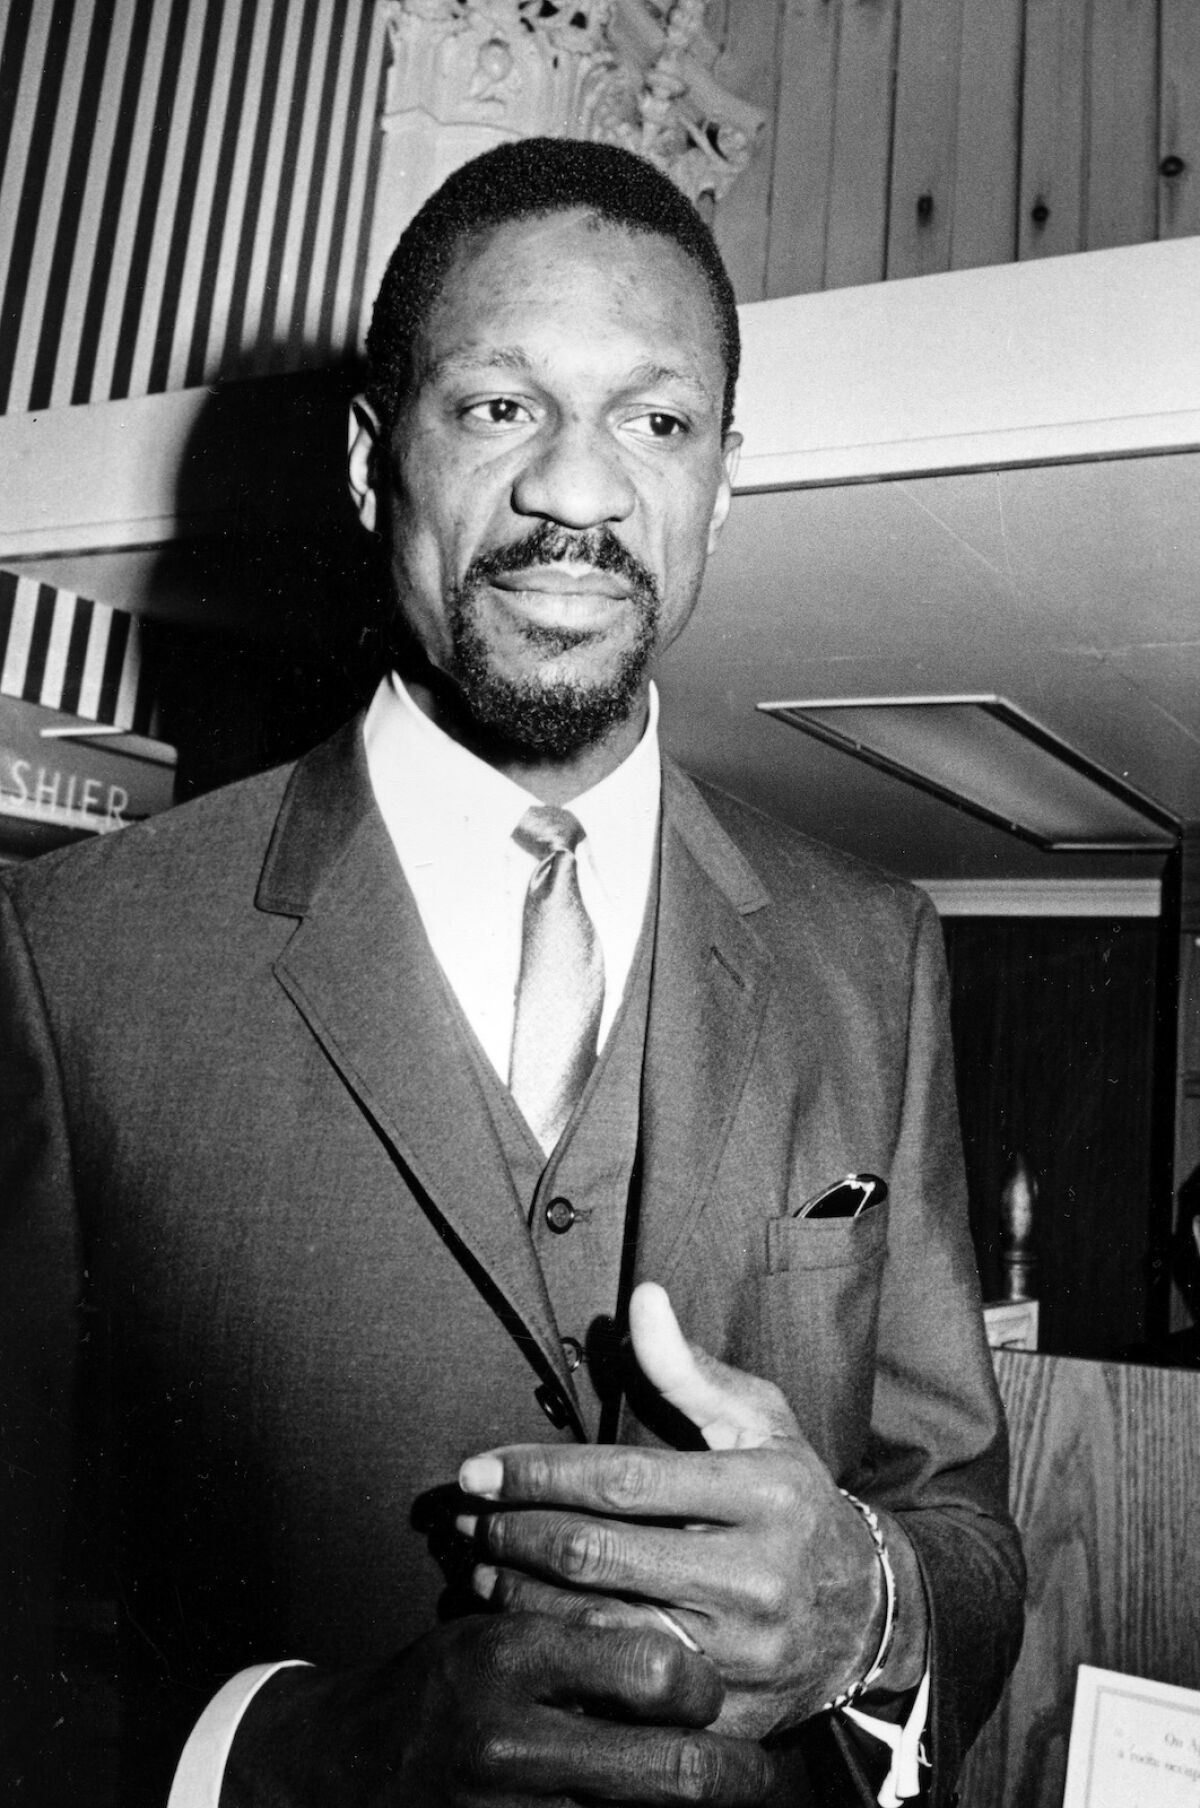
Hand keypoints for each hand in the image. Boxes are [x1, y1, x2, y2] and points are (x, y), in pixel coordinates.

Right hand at [226, 1610, 780, 1805]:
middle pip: (675, 1771)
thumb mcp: (498, 1629)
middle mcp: (512, 1742)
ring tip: (738, 1799)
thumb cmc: (439, 1686)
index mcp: (512, 1657)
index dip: (701, 1684)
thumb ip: (580, 1628)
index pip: (653, 1666)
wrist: (344, 1768)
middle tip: (765, 1774)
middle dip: (738, 1777)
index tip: (712, 1688)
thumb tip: (687, 1633)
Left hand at [458, 1284, 894, 1740]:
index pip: (624, 1480)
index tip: (478, 1469)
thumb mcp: (761, 1424)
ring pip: (596, 1626)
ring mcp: (741, 1653)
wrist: (868, 1616)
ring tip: (476, 1569)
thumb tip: (640, 1298)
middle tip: (465, 1521)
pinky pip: (617, 1689)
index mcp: (764, 1493)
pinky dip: (558, 1657)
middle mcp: (755, 1575)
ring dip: (518, 1597)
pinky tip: (520, 1630)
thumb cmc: (795, 1500)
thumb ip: (690, 1369)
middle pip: (598, 1555)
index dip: (539, 1474)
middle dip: (513, 1535)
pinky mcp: (725, 1712)